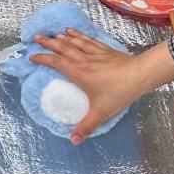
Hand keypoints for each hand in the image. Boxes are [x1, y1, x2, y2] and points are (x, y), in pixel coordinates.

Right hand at [29, 30, 173, 143]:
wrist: (140, 75)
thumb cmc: (119, 92)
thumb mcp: (101, 112)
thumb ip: (86, 126)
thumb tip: (73, 140)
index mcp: (79, 73)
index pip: (57, 63)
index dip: (43, 59)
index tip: (32, 57)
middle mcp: (85, 60)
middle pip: (63, 48)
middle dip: (48, 43)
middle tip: (36, 37)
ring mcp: (96, 54)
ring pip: (75, 42)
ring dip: (62, 37)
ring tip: (53, 34)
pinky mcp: (106, 51)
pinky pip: (89, 40)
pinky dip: (79, 35)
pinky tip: (74, 32)